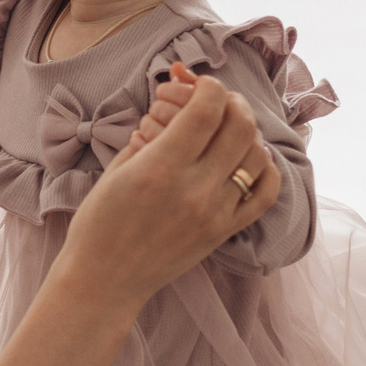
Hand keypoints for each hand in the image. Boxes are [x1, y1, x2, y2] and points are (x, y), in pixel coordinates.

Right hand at [0, 72, 277, 365]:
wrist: (104, 281)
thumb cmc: (99, 223)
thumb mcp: (117, 169)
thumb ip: (153, 133)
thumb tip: (179, 104)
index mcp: (160, 168)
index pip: (207, 109)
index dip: (208, 86)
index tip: (199, 83)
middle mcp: (194, 189)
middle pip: (239, 126)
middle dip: (232, 102)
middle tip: (218, 100)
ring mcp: (215, 213)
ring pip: (257, 156)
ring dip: (247, 133)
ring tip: (228, 129)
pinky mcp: (224, 233)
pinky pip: (265, 194)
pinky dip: (264, 169)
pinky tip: (247, 160)